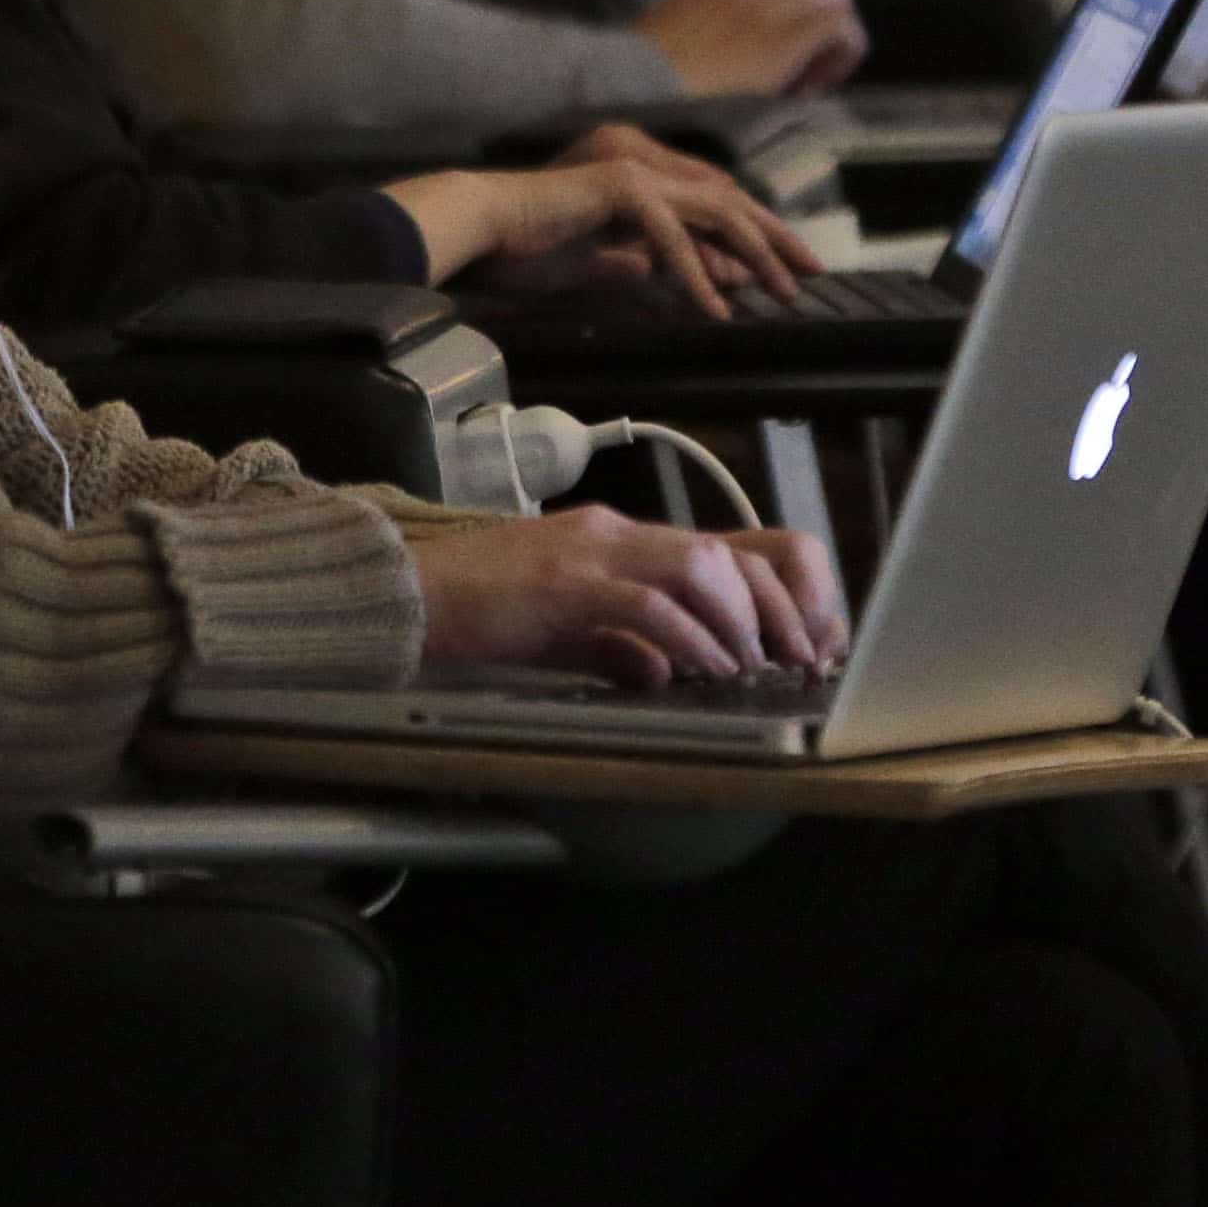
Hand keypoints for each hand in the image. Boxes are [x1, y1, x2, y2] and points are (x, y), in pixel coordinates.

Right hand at [383, 128, 825, 313]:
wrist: (478, 230)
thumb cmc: (522, 248)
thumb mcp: (591, 260)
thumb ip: (628, 259)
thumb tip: (657, 272)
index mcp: (640, 180)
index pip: (715, 203)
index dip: (755, 234)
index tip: (786, 269)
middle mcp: (645, 167)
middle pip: (731, 201)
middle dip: (776, 239)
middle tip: (811, 273)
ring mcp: (635, 174)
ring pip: (717, 213)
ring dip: (754, 256)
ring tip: (780, 294)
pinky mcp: (620, 190)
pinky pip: (674, 238)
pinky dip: (698, 274)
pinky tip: (715, 308)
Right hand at [413, 507, 848, 681]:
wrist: (406, 593)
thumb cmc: (481, 611)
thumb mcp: (566, 630)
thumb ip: (618, 644)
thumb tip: (665, 671)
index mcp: (623, 540)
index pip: (727, 546)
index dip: (780, 593)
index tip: (801, 644)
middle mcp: (617, 534)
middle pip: (729, 552)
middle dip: (778, 609)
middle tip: (795, 660)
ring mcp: (592, 553)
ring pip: (700, 566)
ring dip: (738, 623)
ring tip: (750, 667)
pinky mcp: (564, 585)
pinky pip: (645, 604)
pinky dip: (683, 638)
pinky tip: (698, 671)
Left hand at [637, 0, 866, 96]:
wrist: (628, 88)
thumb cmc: (695, 113)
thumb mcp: (763, 112)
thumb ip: (802, 84)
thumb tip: (809, 75)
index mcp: (784, 35)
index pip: (846, 22)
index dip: (844, 54)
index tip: (817, 83)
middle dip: (826, 24)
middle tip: (800, 63)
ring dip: (787, 12)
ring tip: (758, 52)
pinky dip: (748, 1)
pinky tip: (723, 35)